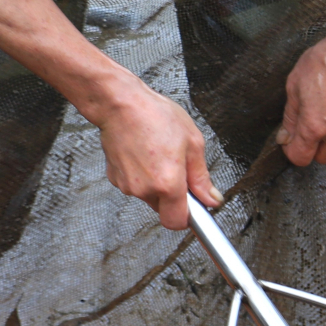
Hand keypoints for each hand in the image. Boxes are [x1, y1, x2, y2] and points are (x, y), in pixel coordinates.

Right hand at [96, 79, 221, 230]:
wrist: (120, 104)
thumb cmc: (154, 115)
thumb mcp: (192, 142)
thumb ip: (201, 177)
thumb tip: (210, 198)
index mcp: (167, 183)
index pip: (177, 222)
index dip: (188, 217)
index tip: (194, 206)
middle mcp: (145, 189)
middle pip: (164, 209)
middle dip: (173, 196)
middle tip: (177, 169)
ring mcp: (128, 185)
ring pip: (149, 197)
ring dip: (157, 184)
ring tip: (159, 155)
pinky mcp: (115, 178)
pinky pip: (135, 185)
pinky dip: (142, 176)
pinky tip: (144, 155)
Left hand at [278, 33, 325, 166]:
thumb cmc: (325, 61)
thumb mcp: (294, 86)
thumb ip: (290, 117)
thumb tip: (285, 136)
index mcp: (313, 126)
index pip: (300, 157)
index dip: (292, 150)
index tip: (291, 141)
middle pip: (322, 157)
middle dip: (313, 147)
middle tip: (311, 127)